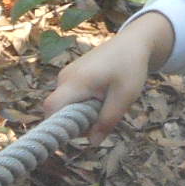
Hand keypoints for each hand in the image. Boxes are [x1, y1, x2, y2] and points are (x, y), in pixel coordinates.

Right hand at [37, 14, 174, 138]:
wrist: (133, 43)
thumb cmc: (130, 67)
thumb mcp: (124, 97)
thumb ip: (107, 120)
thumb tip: (92, 143)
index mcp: (75, 81)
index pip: (51, 108)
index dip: (58, 126)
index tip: (79, 133)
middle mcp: (64, 77)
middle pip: (59, 110)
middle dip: (77, 121)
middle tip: (102, 117)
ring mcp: (66, 75)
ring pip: (66, 105)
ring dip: (83, 112)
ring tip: (106, 103)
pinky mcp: (71, 75)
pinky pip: (71, 97)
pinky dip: (84, 103)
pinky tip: (102, 96)